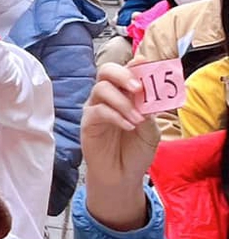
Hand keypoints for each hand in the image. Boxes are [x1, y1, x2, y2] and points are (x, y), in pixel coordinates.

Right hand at [81, 63, 162, 231]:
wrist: (123, 175)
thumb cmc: (136, 150)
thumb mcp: (151, 131)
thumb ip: (148, 112)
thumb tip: (148, 96)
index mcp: (125, 94)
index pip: (127, 71)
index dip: (135, 64)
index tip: (145, 64)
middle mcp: (108, 96)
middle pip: (106, 71)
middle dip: (123, 75)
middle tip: (138, 88)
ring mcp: (95, 107)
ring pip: (101, 89)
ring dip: (122, 102)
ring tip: (137, 119)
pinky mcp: (88, 122)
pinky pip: (98, 111)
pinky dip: (115, 116)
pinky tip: (128, 126)